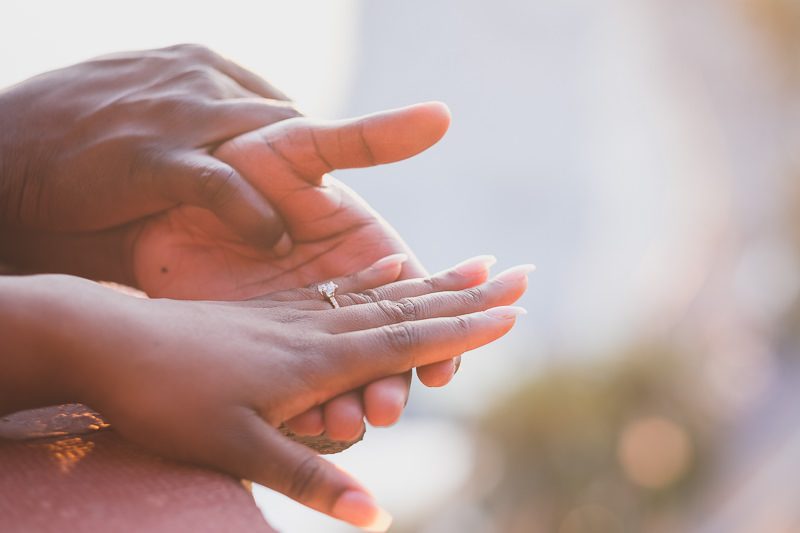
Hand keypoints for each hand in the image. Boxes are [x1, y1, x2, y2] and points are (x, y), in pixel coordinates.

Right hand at [0, 44, 297, 281]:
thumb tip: (237, 140)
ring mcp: (180, 112)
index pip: (275, 105)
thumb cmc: (70, 135)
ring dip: (292, 191)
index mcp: (199, 63)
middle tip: (307, 215)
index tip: (295, 186)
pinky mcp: (156, 158)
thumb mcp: (144, 100)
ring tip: (301, 232)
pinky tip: (270, 240)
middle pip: (287, 123)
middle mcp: (199, 77)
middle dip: (301, 171)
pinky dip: (257, 216)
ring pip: (273, 145)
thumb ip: (194, 111)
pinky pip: (230, 187)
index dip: (289, 151)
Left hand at [24, 263, 525, 529]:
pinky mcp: (276, 311)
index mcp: (319, 358)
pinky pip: (342, 291)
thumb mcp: (235, 449)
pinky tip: (393, 268)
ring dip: (435, 282)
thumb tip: (376, 514)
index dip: (464, 329)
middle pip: (408, 307)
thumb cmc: (168, 400)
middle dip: (469, 294)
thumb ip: (307, 478)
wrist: (108, 343)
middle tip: (520, 274)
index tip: (514, 312)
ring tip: (476, 266)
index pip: (409, 341)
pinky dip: (378, 279)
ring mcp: (298, 314)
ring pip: (381, 295)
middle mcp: (319, 326)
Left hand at [129, 103, 471, 440]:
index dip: (450, 329)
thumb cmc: (240, 162)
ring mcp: (305, 325)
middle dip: (402, 379)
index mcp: (369, 254)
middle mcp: (345, 296)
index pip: (423, 299)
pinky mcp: (264, 344)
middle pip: (392, 349)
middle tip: (396, 400)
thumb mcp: (305, 147)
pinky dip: (309, 408)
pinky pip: (296, 386)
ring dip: (356, 401)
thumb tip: (444, 113)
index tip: (455, 366)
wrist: (168, 195)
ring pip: (346, 376)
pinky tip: (314, 424)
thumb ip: (370, 139)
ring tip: (352, 419)